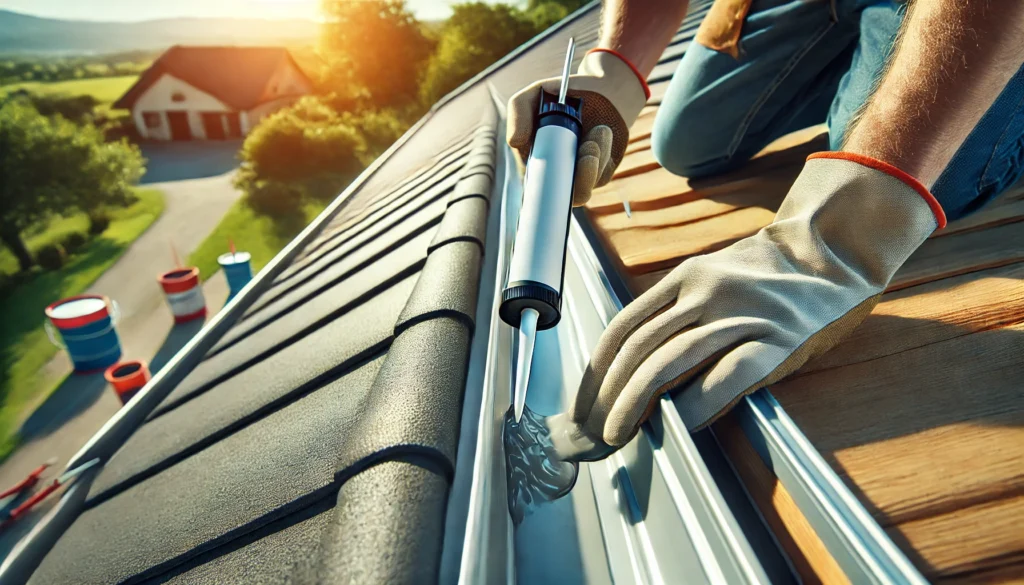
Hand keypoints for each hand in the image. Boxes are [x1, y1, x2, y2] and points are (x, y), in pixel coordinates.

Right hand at [506, 49, 648, 205]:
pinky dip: (603, 153)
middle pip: (556, 199)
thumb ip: (518, 110)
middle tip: (588, 149)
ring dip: (592, 160)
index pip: (530, 190)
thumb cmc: (565, 94)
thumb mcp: (537, 94)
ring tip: (599, 130)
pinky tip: (602, 133)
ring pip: (581, 190)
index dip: (538, 193)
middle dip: (573, 176)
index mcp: (531, 160)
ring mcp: (575, 179)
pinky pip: (599, 177)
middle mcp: (552, 175)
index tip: (550, 177)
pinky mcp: (597, 176)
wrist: (603, 89)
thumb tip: (514, 142)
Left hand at [560, 153, 945, 451]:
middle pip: (638, 349)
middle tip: (590, 429)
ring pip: (668, 363)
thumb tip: (633, 375)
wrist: (828, 254)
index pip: (623, 328)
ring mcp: (739, 314)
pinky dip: (694, 406)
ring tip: (617, 433)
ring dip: (634, 405)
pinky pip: (724, 378)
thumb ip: (676, 316)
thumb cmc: (765, 279)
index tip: (583, 402)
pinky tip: (676, 427)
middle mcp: (704, 292)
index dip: (597, 370)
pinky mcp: (774, 340)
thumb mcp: (711, 281)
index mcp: (683, 277)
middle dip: (607, 395)